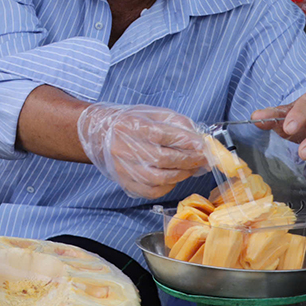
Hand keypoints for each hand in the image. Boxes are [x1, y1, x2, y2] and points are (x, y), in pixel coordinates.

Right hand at [78, 104, 206, 198]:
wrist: (102, 135)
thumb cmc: (131, 123)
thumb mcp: (152, 114)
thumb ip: (176, 123)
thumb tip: (198, 140)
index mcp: (130, 125)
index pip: (161, 135)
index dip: (184, 141)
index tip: (201, 145)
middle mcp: (123, 147)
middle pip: (161, 159)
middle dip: (188, 160)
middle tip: (202, 159)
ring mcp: (122, 167)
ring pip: (158, 178)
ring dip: (181, 175)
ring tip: (191, 168)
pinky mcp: (124, 182)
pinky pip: (152, 191)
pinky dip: (168, 186)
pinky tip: (174, 177)